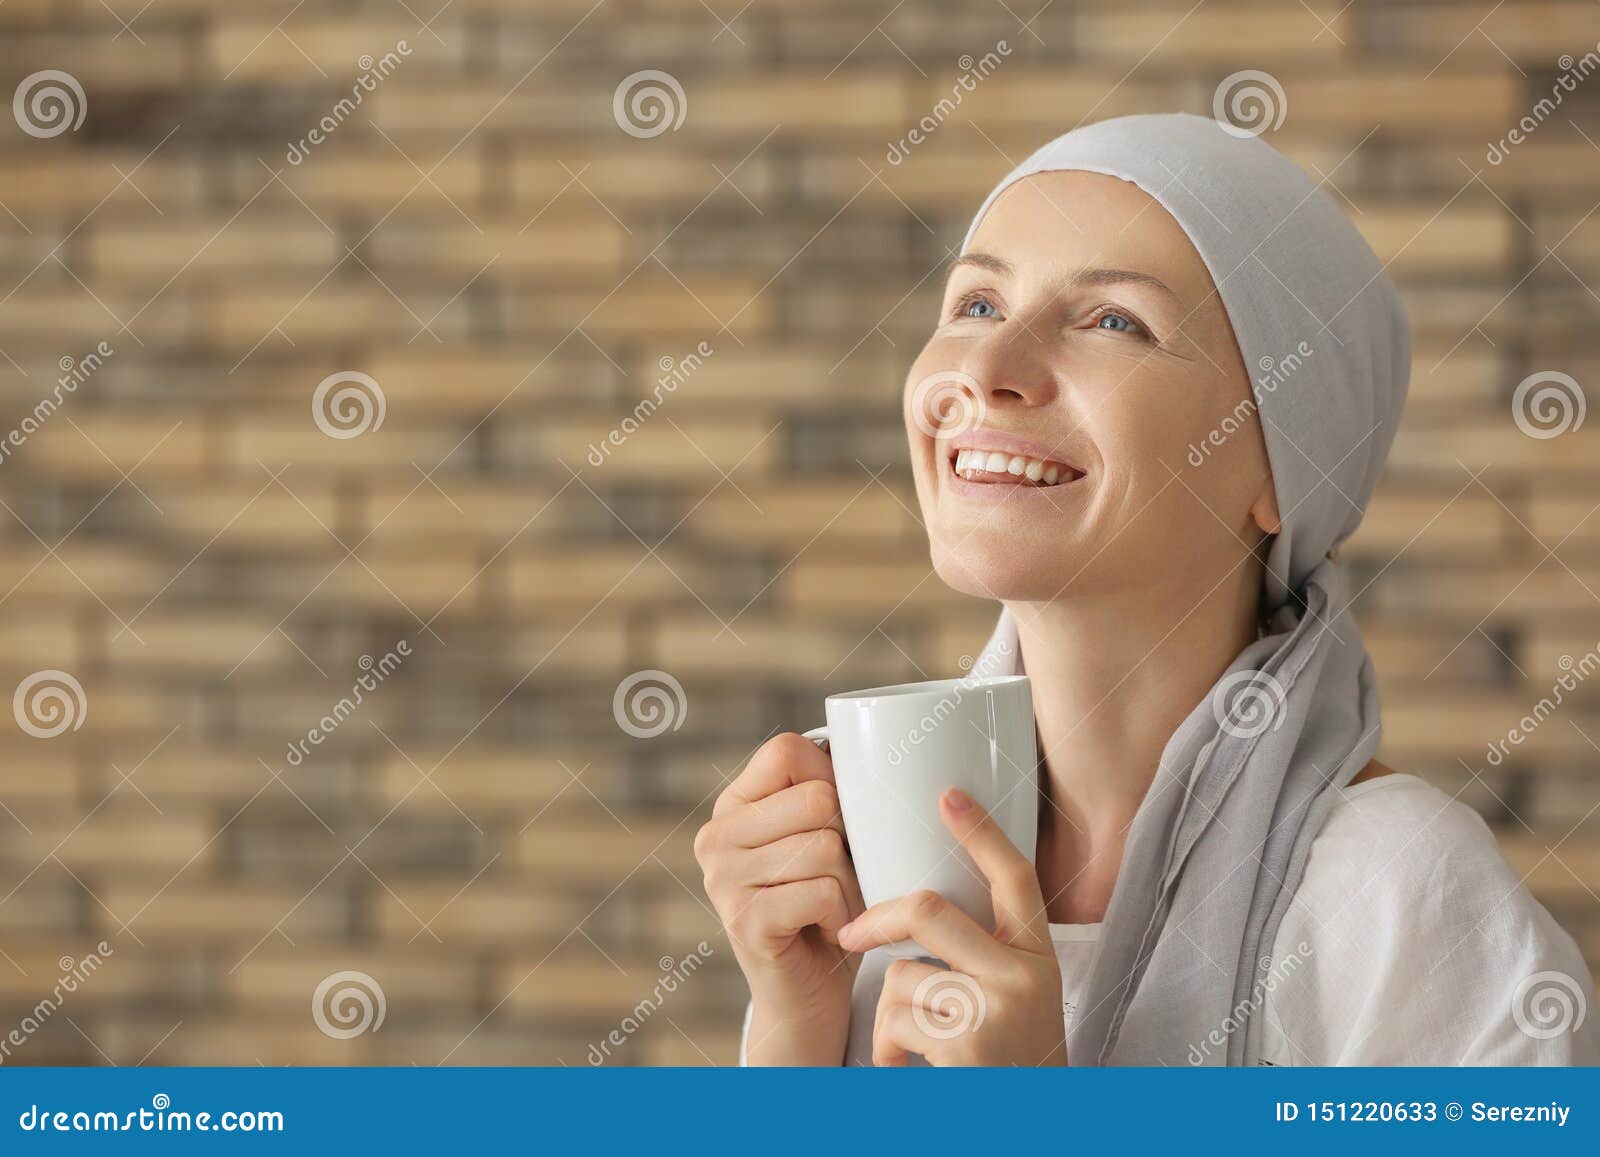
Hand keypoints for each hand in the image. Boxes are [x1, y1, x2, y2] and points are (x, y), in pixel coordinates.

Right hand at [695, 732, 865, 1064]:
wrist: (810, 997)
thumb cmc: (829, 907)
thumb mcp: (827, 836)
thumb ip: (830, 791)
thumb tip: (872, 744)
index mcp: (733, 806)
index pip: (788, 750)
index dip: (831, 781)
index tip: (836, 825)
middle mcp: (715, 837)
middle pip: (817, 799)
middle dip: (850, 842)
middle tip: (840, 879)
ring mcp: (723, 879)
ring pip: (826, 847)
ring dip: (852, 885)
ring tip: (836, 908)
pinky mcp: (744, 919)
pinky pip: (823, 890)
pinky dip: (845, 915)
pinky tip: (830, 931)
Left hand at [836, 788, 1065, 1066]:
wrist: (1030, 1126)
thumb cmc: (1005, 1061)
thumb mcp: (1011, 998)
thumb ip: (979, 953)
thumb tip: (911, 906)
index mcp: (1038, 955)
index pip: (1014, 876)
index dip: (980, 831)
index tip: (947, 794)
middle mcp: (1025, 975)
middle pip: (928, 909)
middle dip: (877, 919)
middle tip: (850, 936)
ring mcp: (996, 1010)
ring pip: (901, 976)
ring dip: (893, 1014)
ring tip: (921, 1046)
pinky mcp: (964, 1048)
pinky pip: (894, 1023)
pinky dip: (889, 1051)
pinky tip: (917, 1071)